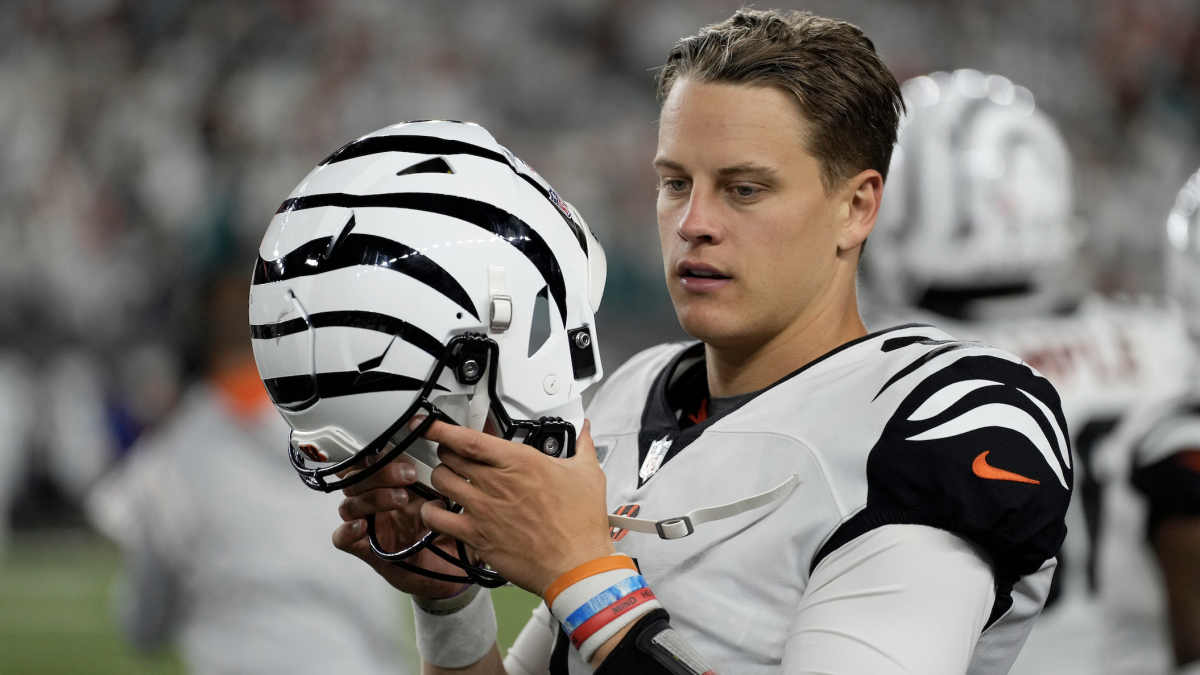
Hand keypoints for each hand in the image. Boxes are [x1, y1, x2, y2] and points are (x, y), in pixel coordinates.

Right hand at [332, 454, 469, 599]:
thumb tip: (455, 448)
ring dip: (373, 496)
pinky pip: (342, 539)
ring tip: (402, 499)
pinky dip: (347, 530)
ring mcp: (370, 525)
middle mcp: (377, 503)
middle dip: (381, 472)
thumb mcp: (449, 501)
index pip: (370, 462)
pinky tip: (363, 525)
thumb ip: (445, 478)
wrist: (452, 573)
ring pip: (350, 503)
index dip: (377, 452)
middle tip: (409, 475)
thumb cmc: (448, 533)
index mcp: (393, 486)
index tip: (399, 445)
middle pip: (358, 478)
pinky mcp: (366, 550)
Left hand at [420, 419, 615, 595]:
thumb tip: (585, 432)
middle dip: (448, 451)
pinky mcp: (476, 535)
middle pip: (450, 456)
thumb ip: (582, 446)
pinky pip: (438, 518)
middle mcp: (497, 483)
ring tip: (449, 479)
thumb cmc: (580, 525)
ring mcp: (483, 509)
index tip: (431, 423)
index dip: (443, 428)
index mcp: (520, 463)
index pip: (470, 438)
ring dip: (441, 477)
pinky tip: (439, 510)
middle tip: (453, 453)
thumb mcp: (587, 475)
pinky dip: (432, 511)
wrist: (575, 565)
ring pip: (440, 481)